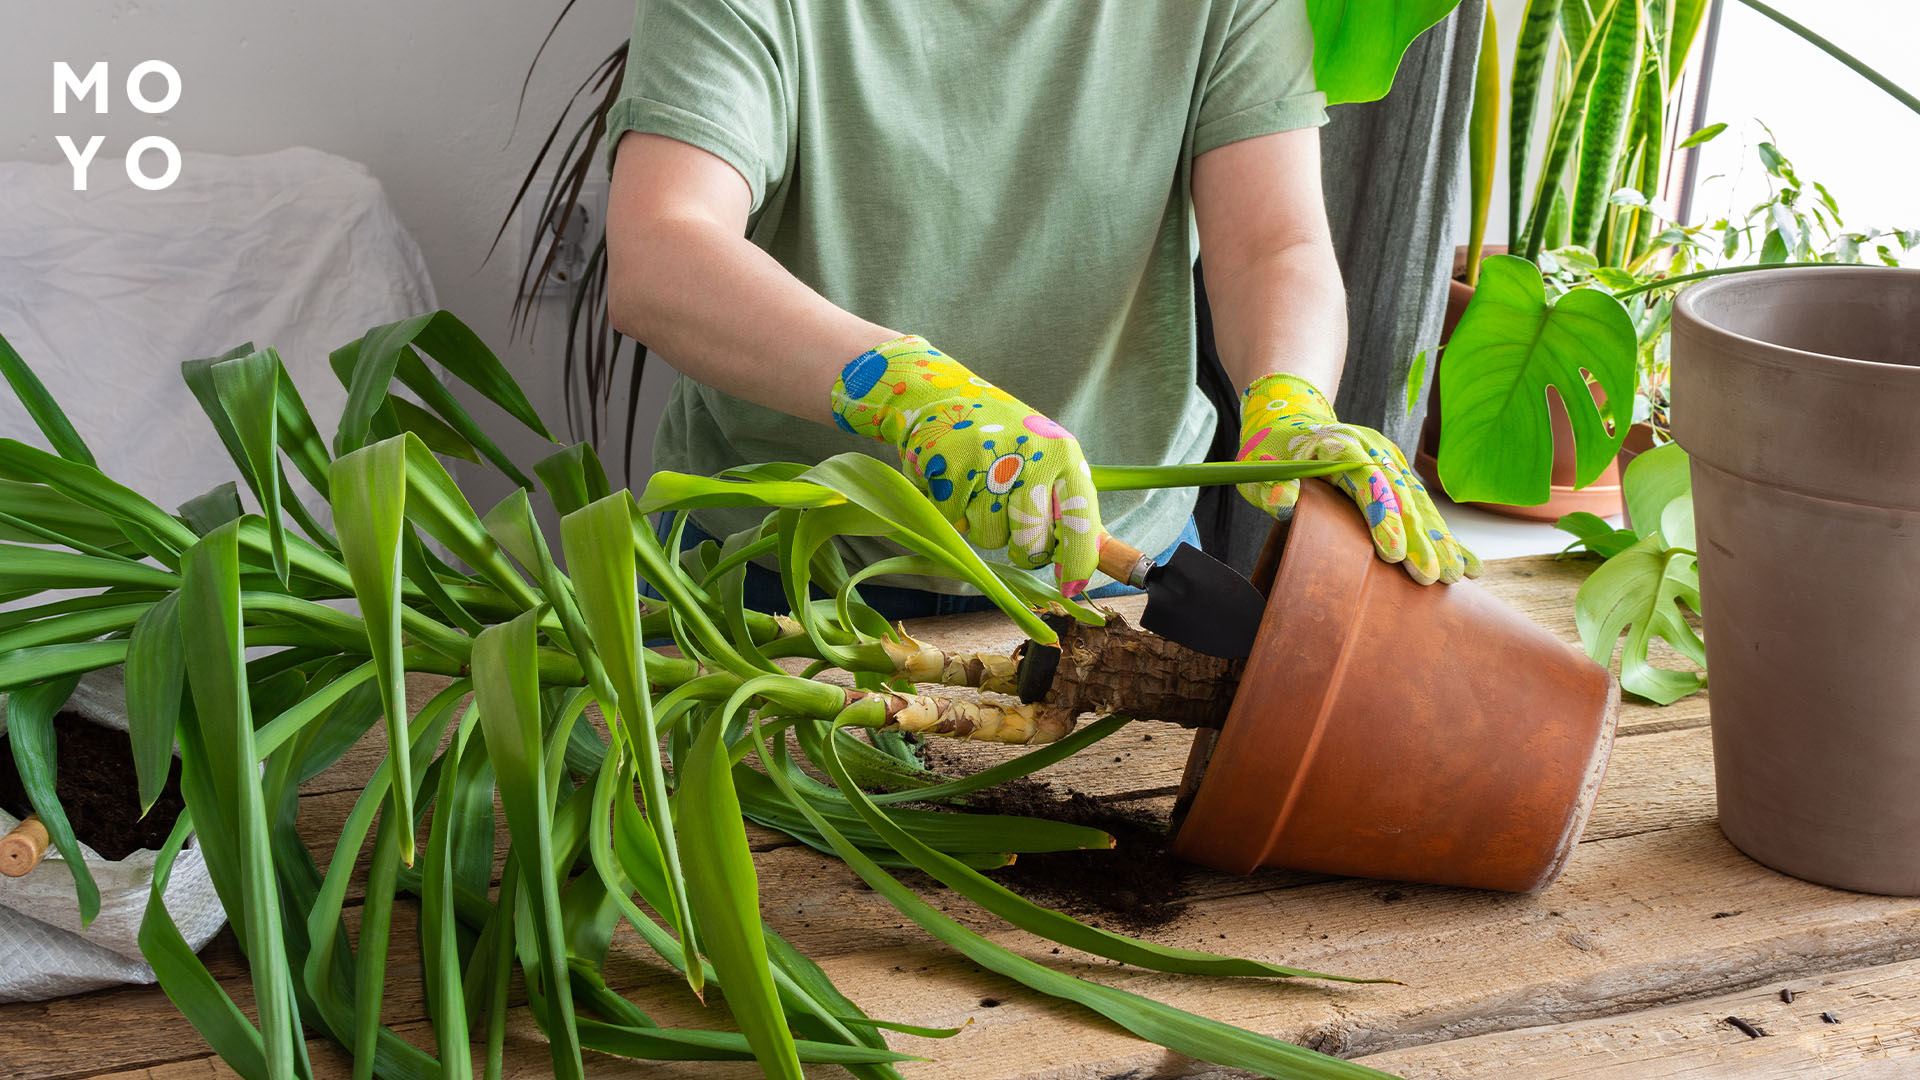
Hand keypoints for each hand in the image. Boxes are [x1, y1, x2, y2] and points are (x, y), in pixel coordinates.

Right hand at [830, 336, 1104, 597]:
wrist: (940, 395)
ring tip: (978, 490)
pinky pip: (955, 523)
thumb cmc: (1000, 438)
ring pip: (990, 538)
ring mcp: (989, 461)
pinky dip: (952, 513)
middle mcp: (1032, 455)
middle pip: (1031, 541)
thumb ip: (1065, 504)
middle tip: (1011, 526)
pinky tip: (954, 483)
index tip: (1071, 587)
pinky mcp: (951, 468)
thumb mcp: (1044, 457)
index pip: (1081, 519)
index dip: (1078, 560)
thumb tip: (1087, 564)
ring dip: (981, 527)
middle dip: (1021, 548)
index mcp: (1064, 454)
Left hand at [1237, 373, 1479, 584]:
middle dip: (1418, 540)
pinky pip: (1424, 509)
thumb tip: (1283, 498)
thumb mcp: (1258, 469)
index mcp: (1338, 445)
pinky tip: (1470, 564)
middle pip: (1399, 497)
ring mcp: (1390, 461)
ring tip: (1456, 577)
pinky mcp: (1399, 475)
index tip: (1393, 554)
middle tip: (1432, 577)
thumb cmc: (1270, 454)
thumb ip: (1270, 486)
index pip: (1365, 481)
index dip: (1380, 517)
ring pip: (1419, 504)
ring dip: (1438, 541)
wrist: (1292, 421)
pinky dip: (1445, 537)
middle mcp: (1372, 450)